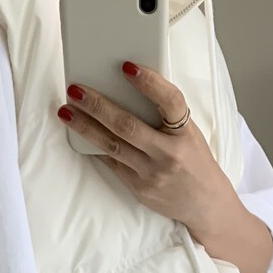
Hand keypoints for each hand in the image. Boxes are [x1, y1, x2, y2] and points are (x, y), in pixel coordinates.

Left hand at [57, 64, 272, 272]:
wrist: (205, 205)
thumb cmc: (195, 162)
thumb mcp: (190, 134)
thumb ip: (166, 115)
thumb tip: (129, 88)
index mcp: (186, 133)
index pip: (170, 102)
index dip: (150, 83)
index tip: (127, 67)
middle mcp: (169, 154)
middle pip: (128, 126)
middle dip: (98, 105)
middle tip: (76, 89)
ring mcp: (152, 174)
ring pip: (112, 146)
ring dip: (86, 127)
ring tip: (67, 111)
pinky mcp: (140, 189)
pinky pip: (112, 164)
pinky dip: (95, 147)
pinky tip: (79, 134)